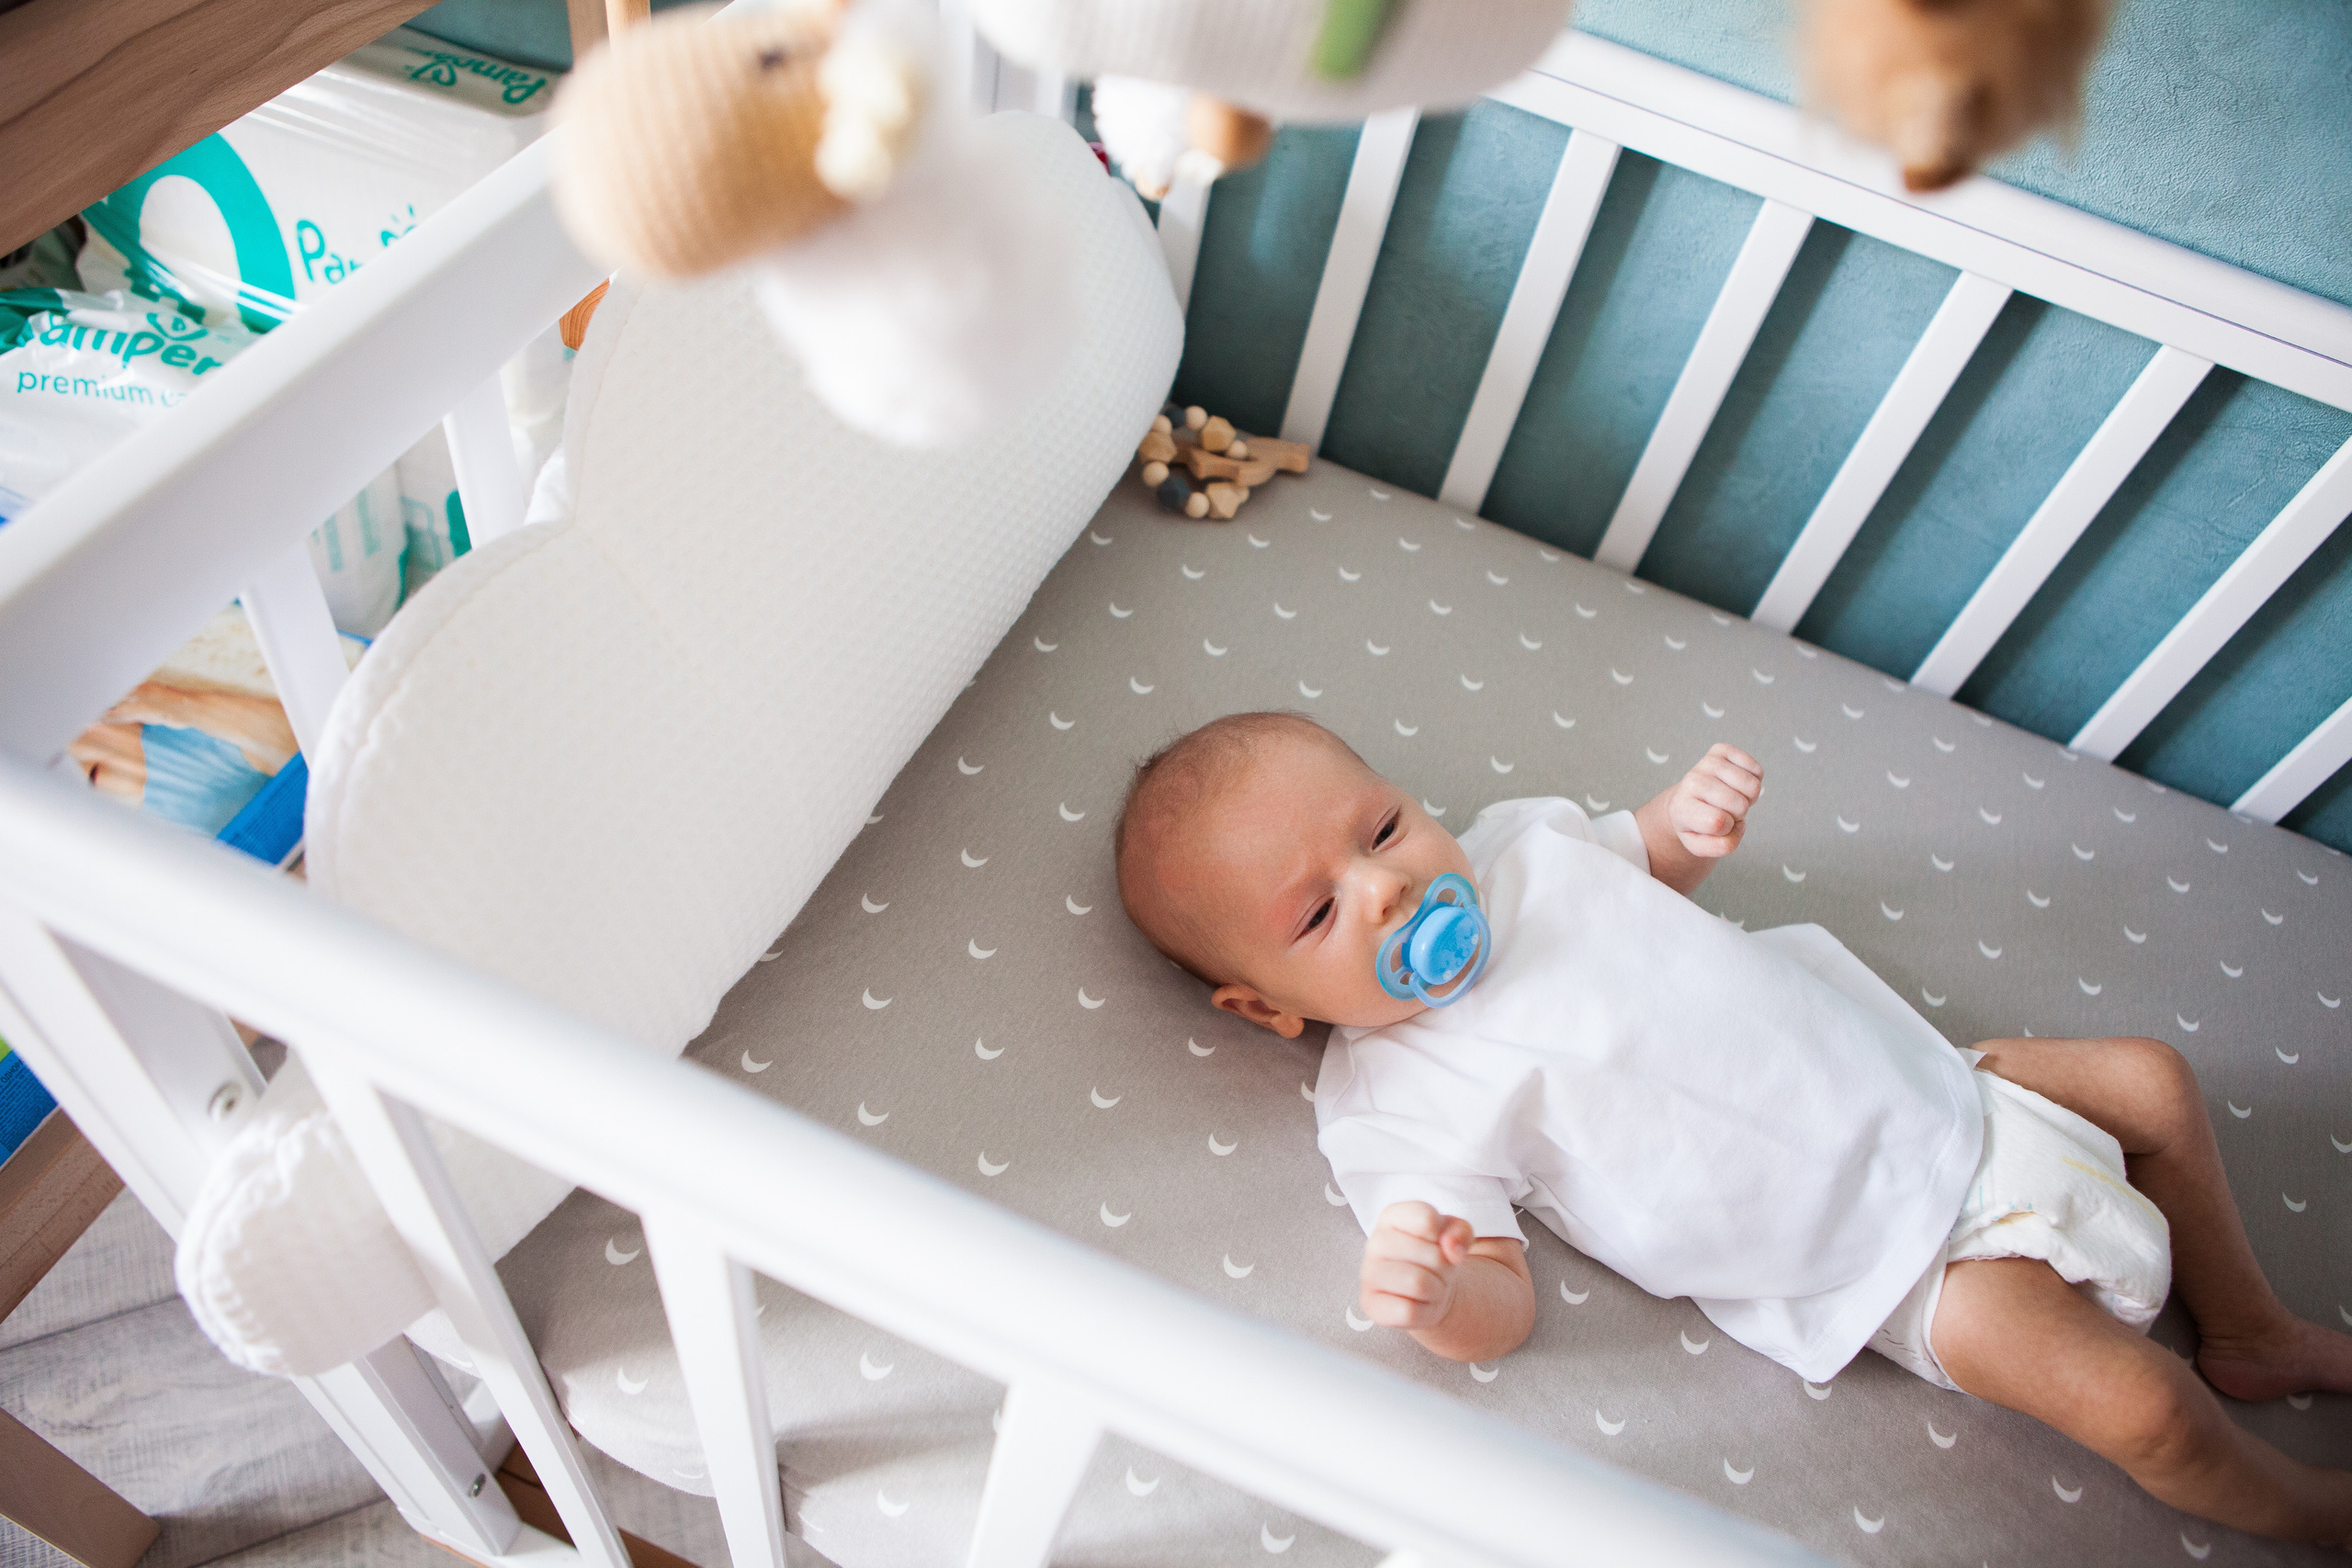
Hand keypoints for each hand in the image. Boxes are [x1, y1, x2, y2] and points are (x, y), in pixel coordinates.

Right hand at [1359, 1202, 1474, 1331]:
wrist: (1427, 1292)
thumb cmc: (1437, 1256)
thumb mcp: (1456, 1234)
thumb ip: (1460, 1231)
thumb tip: (1452, 1249)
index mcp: (1392, 1217)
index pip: (1427, 1219)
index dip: (1445, 1236)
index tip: (1439, 1243)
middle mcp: (1375, 1243)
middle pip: (1433, 1256)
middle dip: (1446, 1268)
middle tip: (1438, 1271)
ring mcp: (1369, 1274)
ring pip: (1419, 1284)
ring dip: (1437, 1289)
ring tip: (1431, 1287)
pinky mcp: (1370, 1304)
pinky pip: (1408, 1312)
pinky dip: (1423, 1312)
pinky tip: (1418, 1304)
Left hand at [1669, 742, 1761, 857]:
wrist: (1687, 800)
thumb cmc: (1697, 825)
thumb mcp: (1702, 845)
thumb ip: (1721, 846)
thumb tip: (1739, 824)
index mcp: (1682, 808)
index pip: (1718, 822)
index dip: (1727, 830)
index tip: (1716, 827)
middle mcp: (1692, 781)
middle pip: (1739, 804)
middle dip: (1738, 815)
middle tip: (1725, 812)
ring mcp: (1707, 763)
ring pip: (1752, 787)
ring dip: (1748, 798)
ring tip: (1730, 799)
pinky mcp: (1721, 750)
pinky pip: (1757, 770)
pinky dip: (1754, 781)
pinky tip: (1736, 785)